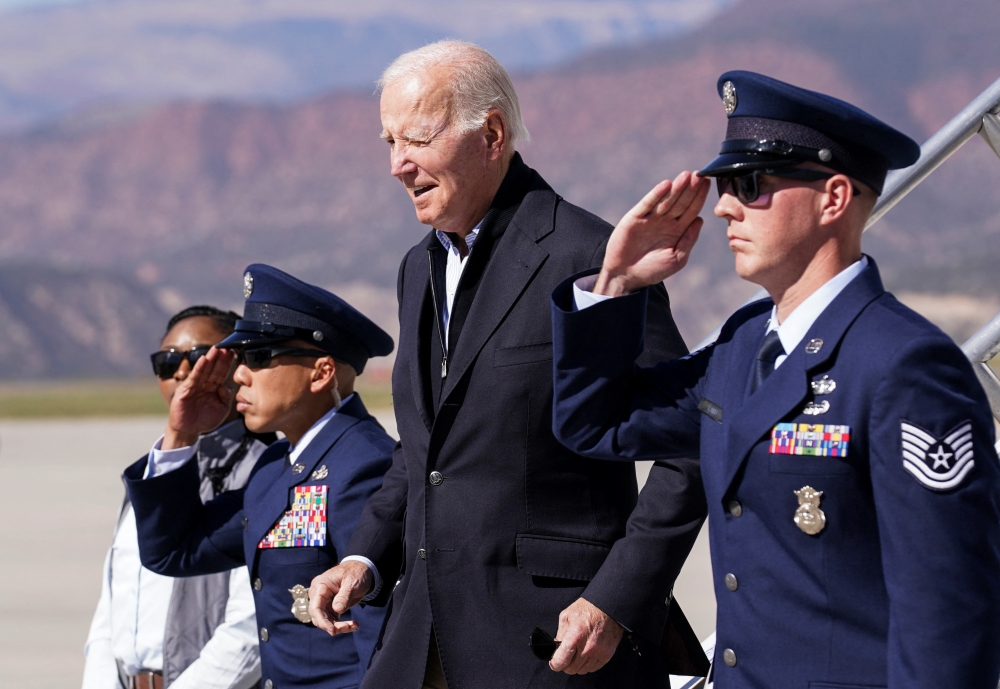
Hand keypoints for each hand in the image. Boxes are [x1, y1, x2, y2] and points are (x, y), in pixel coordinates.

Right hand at [162, 346, 235, 449]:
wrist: (189, 430)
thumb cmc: (205, 420)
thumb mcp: (222, 409)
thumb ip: (226, 397)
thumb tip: (226, 387)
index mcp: (214, 388)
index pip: (222, 373)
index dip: (227, 363)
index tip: (234, 353)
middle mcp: (204, 384)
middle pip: (214, 368)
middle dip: (220, 358)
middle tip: (227, 346)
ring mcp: (194, 386)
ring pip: (204, 370)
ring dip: (210, 359)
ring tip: (216, 348)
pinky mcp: (185, 390)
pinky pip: (193, 378)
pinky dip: (198, 369)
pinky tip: (203, 360)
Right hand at [308, 561, 373, 634]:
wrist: (363, 569)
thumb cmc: (356, 573)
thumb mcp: (352, 583)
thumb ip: (344, 596)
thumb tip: (337, 610)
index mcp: (320, 586)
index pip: (316, 607)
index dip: (322, 621)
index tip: (333, 630)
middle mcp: (318, 594)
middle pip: (318, 616)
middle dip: (332, 625)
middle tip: (348, 627)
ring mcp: (324, 600)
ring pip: (325, 620)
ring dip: (338, 626)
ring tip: (354, 626)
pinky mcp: (330, 606)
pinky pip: (332, 619)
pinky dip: (342, 624)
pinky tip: (354, 625)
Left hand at [549, 598, 623, 674]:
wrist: (607, 607)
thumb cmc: (586, 609)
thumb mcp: (566, 616)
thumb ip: (560, 634)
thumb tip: (557, 648)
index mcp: (575, 636)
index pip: (561, 661)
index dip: (555, 664)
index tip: (554, 663)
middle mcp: (587, 647)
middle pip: (571, 668)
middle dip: (565, 665)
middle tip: (565, 658)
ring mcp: (598, 652)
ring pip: (582, 670)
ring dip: (576, 666)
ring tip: (576, 656)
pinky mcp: (606, 655)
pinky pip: (593, 668)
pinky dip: (587, 665)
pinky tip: (585, 656)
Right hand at [594, 171, 710, 295]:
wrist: (626, 277)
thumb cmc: (652, 270)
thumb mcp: (676, 259)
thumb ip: (688, 240)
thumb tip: (700, 220)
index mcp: (677, 230)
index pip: (691, 209)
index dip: (699, 197)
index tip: (708, 183)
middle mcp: (665, 221)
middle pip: (681, 201)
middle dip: (690, 189)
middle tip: (700, 175)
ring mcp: (650, 218)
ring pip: (666, 200)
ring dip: (676, 188)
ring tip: (687, 176)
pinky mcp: (634, 218)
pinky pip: (647, 204)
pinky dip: (656, 195)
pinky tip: (665, 185)